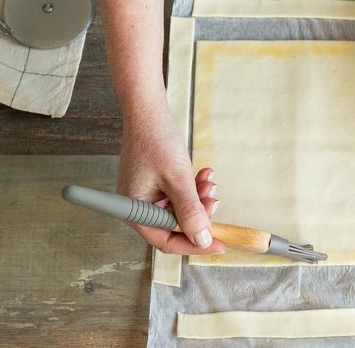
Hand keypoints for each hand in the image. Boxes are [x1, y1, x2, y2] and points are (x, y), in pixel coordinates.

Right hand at [117, 109, 224, 254]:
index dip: (194, 244)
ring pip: (180, 210)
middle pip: (175, 227)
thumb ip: (191, 212)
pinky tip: (204, 175)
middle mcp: (138, 208)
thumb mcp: (178, 180)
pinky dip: (192, 188)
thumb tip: (202, 240)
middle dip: (198, 215)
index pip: (166, 241)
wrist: (148, 111)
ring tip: (209, 183)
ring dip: (198, 199)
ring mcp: (146, 196)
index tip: (219, 244)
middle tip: (214, 201)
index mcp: (135, 212)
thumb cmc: (156, 141)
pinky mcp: (155, 185)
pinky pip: (178, 195)